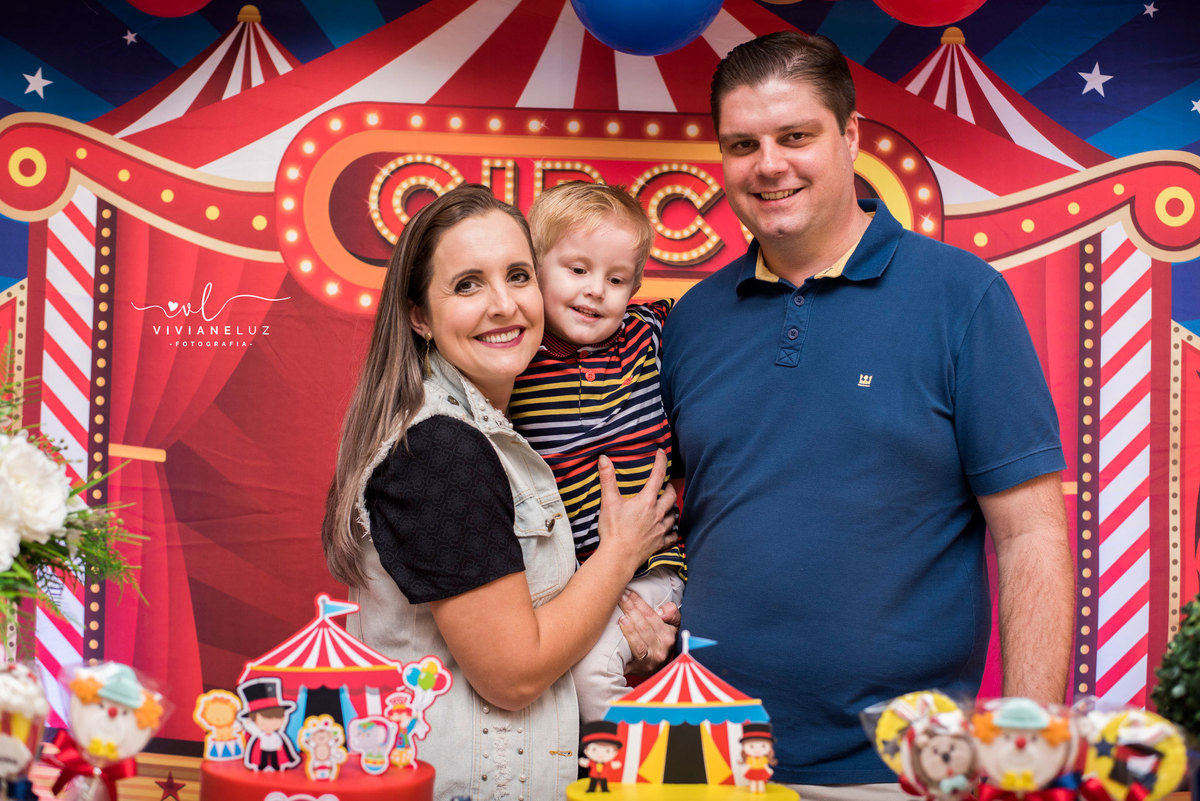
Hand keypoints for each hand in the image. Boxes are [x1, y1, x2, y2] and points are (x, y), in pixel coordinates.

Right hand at [595, 450, 677, 571]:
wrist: (618, 557)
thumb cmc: (613, 530)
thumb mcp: (609, 501)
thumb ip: (607, 479)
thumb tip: (604, 459)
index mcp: (646, 501)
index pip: (658, 476)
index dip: (661, 462)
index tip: (662, 453)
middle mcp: (657, 514)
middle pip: (671, 496)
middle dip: (670, 488)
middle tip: (666, 485)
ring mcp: (660, 529)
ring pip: (674, 515)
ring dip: (672, 508)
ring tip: (667, 505)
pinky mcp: (659, 543)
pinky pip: (672, 536)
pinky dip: (673, 531)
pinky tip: (670, 530)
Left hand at [618, 590, 679, 674]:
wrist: (657, 669)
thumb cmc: (661, 643)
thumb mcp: (672, 626)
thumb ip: (671, 613)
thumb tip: (661, 611)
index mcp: (669, 635)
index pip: (652, 615)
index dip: (639, 602)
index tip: (628, 592)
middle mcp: (662, 647)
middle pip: (644, 625)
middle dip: (631, 608)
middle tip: (620, 596)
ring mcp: (652, 659)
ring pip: (640, 638)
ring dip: (629, 624)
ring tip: (621, 613)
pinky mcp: (641, 667)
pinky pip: (635, 652)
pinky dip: (629, 638)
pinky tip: (622, 627)